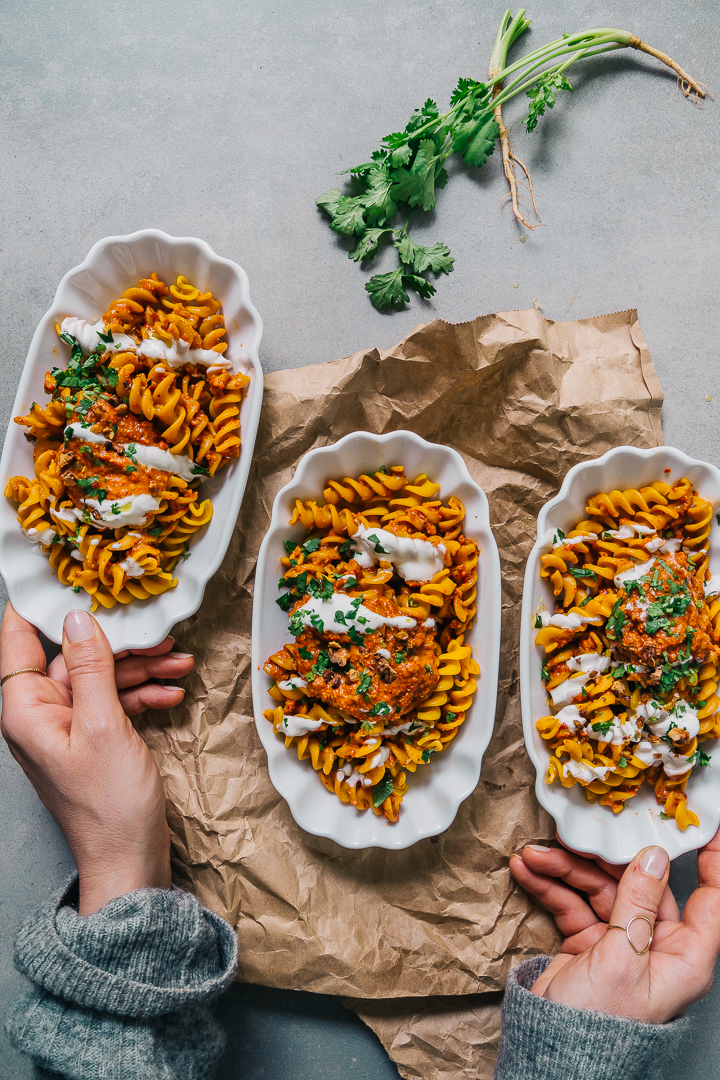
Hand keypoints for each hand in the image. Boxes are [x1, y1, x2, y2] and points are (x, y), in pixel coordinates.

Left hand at [0, 604, 190, 914]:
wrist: (130, 861)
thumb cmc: (109, 805)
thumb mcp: (104, 725)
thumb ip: (91, 667)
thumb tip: (79, 618)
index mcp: (25, 709)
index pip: (17, 638)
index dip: (42, 604)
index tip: (73, 574)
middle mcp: (40, 713)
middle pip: (71, 654)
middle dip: (117, 641)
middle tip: (156, 630)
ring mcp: (68, 726)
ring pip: (99, 675)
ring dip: (139, 667)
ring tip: (178, 661)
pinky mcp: (92, 738)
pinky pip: (114, 700)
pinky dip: (142, 694)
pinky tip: (171, 694)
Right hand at [510, 830, 719, 1023]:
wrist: (551, 1055)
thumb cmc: (597, 1026)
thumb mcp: (620, 960)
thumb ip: (636, 905)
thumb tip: (652, 858)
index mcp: (684, 956)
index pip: (711, 899)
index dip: (711, 859)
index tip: (702, 824)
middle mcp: (657, 946)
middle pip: (641, 883)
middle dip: (604, 857)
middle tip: (583, 835)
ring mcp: (621, 943)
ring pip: (600, 888)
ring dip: (566, 869)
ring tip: (536, 855)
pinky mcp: (589, 944)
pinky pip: (572, 903)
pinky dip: (550, 886)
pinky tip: (528, 871)